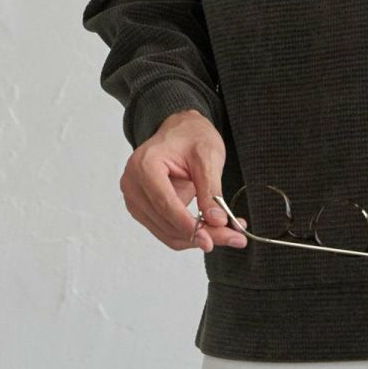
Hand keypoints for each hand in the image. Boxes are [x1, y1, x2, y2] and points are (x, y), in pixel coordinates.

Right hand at [119, 109, 248, 253]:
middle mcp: (132, 184)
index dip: (188, 225)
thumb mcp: (208, 156)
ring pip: (166, 233)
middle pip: (166, 222)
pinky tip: (211, 229)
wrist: (180, 130)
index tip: (212, 238)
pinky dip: (188, 233)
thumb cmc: (192, 136)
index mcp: (145, 165)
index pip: (165, 204)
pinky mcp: (142, 209)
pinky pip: (165, 230)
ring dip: (196, 238)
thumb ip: (211, 189)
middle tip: (235, 237)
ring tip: (229, 234)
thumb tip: (216, 221)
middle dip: (200, 234)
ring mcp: (134, 198)